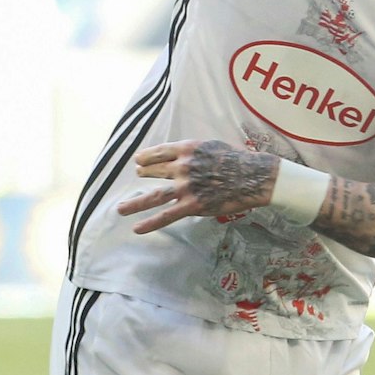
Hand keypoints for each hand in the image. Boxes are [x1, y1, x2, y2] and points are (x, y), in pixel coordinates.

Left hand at [118, 139, 278, 233]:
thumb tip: (178, 155)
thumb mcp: (211, 146)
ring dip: (135, 203)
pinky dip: (150, 223)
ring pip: (154, 195)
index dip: (146, 157)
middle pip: (154, 171)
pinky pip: (167, 216)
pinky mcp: (192, 205)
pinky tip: (137, 228)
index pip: (158, 152)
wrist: (254, 176)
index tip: (139, 160)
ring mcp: (186, 187)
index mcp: (187, 149)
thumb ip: (191, 151)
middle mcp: (183, 167)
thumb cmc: (236, 159)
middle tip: (139, 174)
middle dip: (144, 172)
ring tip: (120, 209)